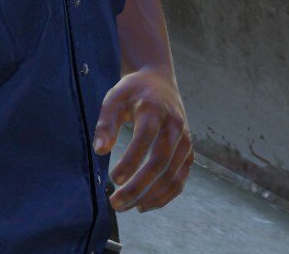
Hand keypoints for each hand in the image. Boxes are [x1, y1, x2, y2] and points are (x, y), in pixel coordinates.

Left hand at [94, 67, 191, 212]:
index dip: (131, 160)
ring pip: (172, 176)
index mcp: (155, 109)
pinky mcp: (188, 153)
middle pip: (160, 162)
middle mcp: (175, 126)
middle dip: (138, 186)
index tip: (113, 178)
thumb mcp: (114, 98)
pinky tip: (144, 205)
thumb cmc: (133, 92)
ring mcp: (185, 141)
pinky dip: (164, 197)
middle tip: (115, 203)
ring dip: (150, 196)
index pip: (145, 137)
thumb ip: (106, 123)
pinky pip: (179, 180)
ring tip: (126, 206)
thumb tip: (100, 150)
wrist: (160, 82)